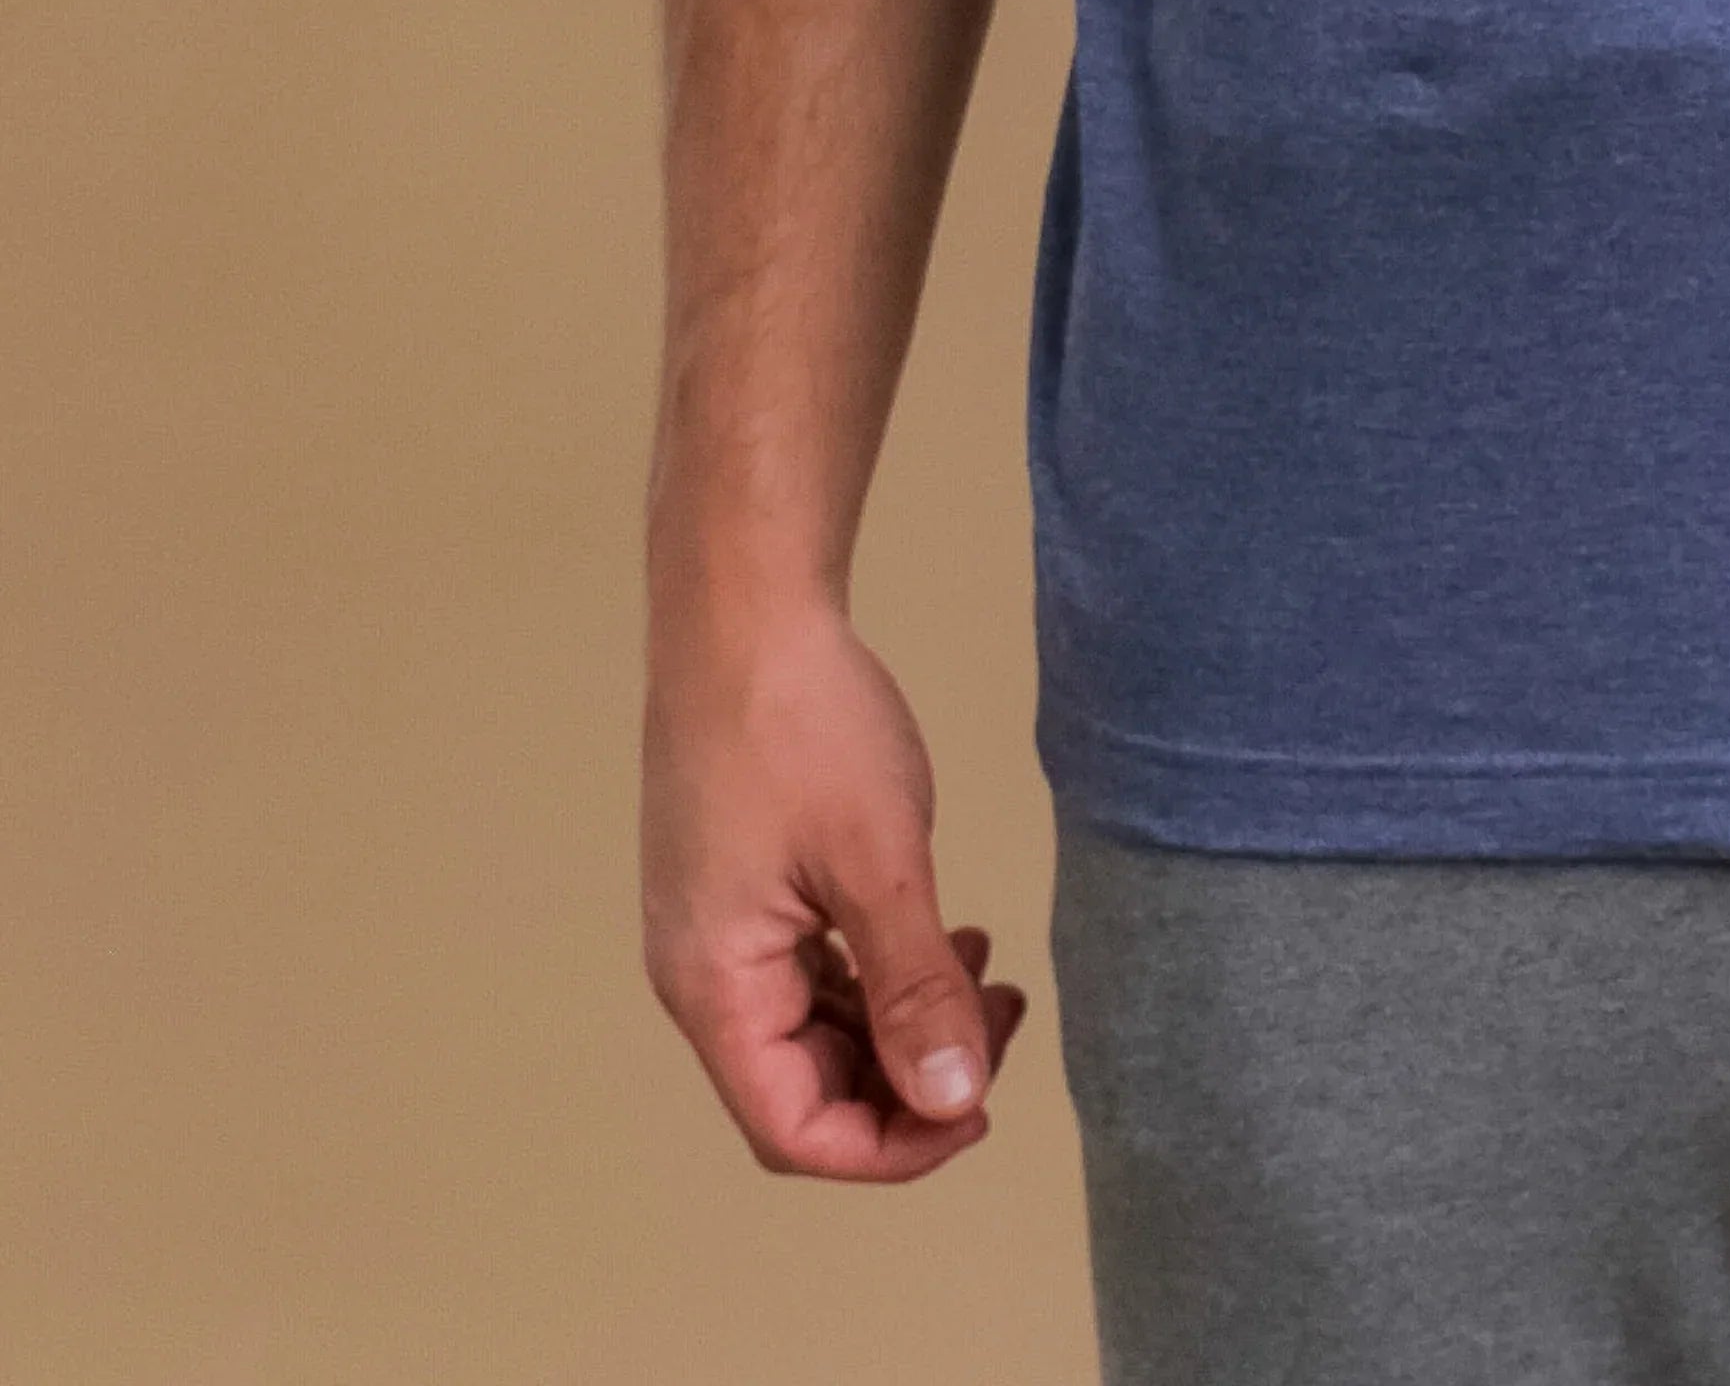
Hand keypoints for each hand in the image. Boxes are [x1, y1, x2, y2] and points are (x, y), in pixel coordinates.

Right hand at [642, 592, 1028, 1181]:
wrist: (744, 606)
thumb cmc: (796, 722)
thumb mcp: (878, 861)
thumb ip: (913, 988)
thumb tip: (952, 1101)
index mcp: (715, 989)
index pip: (797, 1131)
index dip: (894, 1146)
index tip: (981, 1107)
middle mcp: (705, 975)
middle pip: (808, 1089)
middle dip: (909, 1077)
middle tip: (1002, 1025)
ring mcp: (722, 930)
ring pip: (818, 1031)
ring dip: (903, 1021)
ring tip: (988, 972)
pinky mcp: (746, 887)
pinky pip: (813, 972)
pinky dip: (880, 971)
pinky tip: (945, 935)